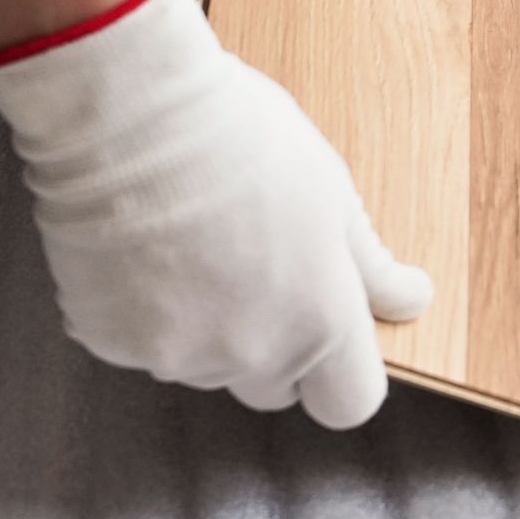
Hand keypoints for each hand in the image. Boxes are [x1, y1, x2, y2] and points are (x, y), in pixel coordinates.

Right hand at [0, 0, 430, 426]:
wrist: (130, 115)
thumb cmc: (239, 139)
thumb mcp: (331, 192)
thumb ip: (370, 264)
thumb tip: (409, 299)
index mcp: (320, 322)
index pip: (349, 403)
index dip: (343, 373)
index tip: (333, 335)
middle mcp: (249, 354)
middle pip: (272, 386)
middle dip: (273, 346)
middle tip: (256, 267)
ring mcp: (175, 353)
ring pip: (203, 363)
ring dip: (205, 325)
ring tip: (195, 242)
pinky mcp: (110, 340)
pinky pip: (139, 343)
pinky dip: (143, 310)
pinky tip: (146, 248)